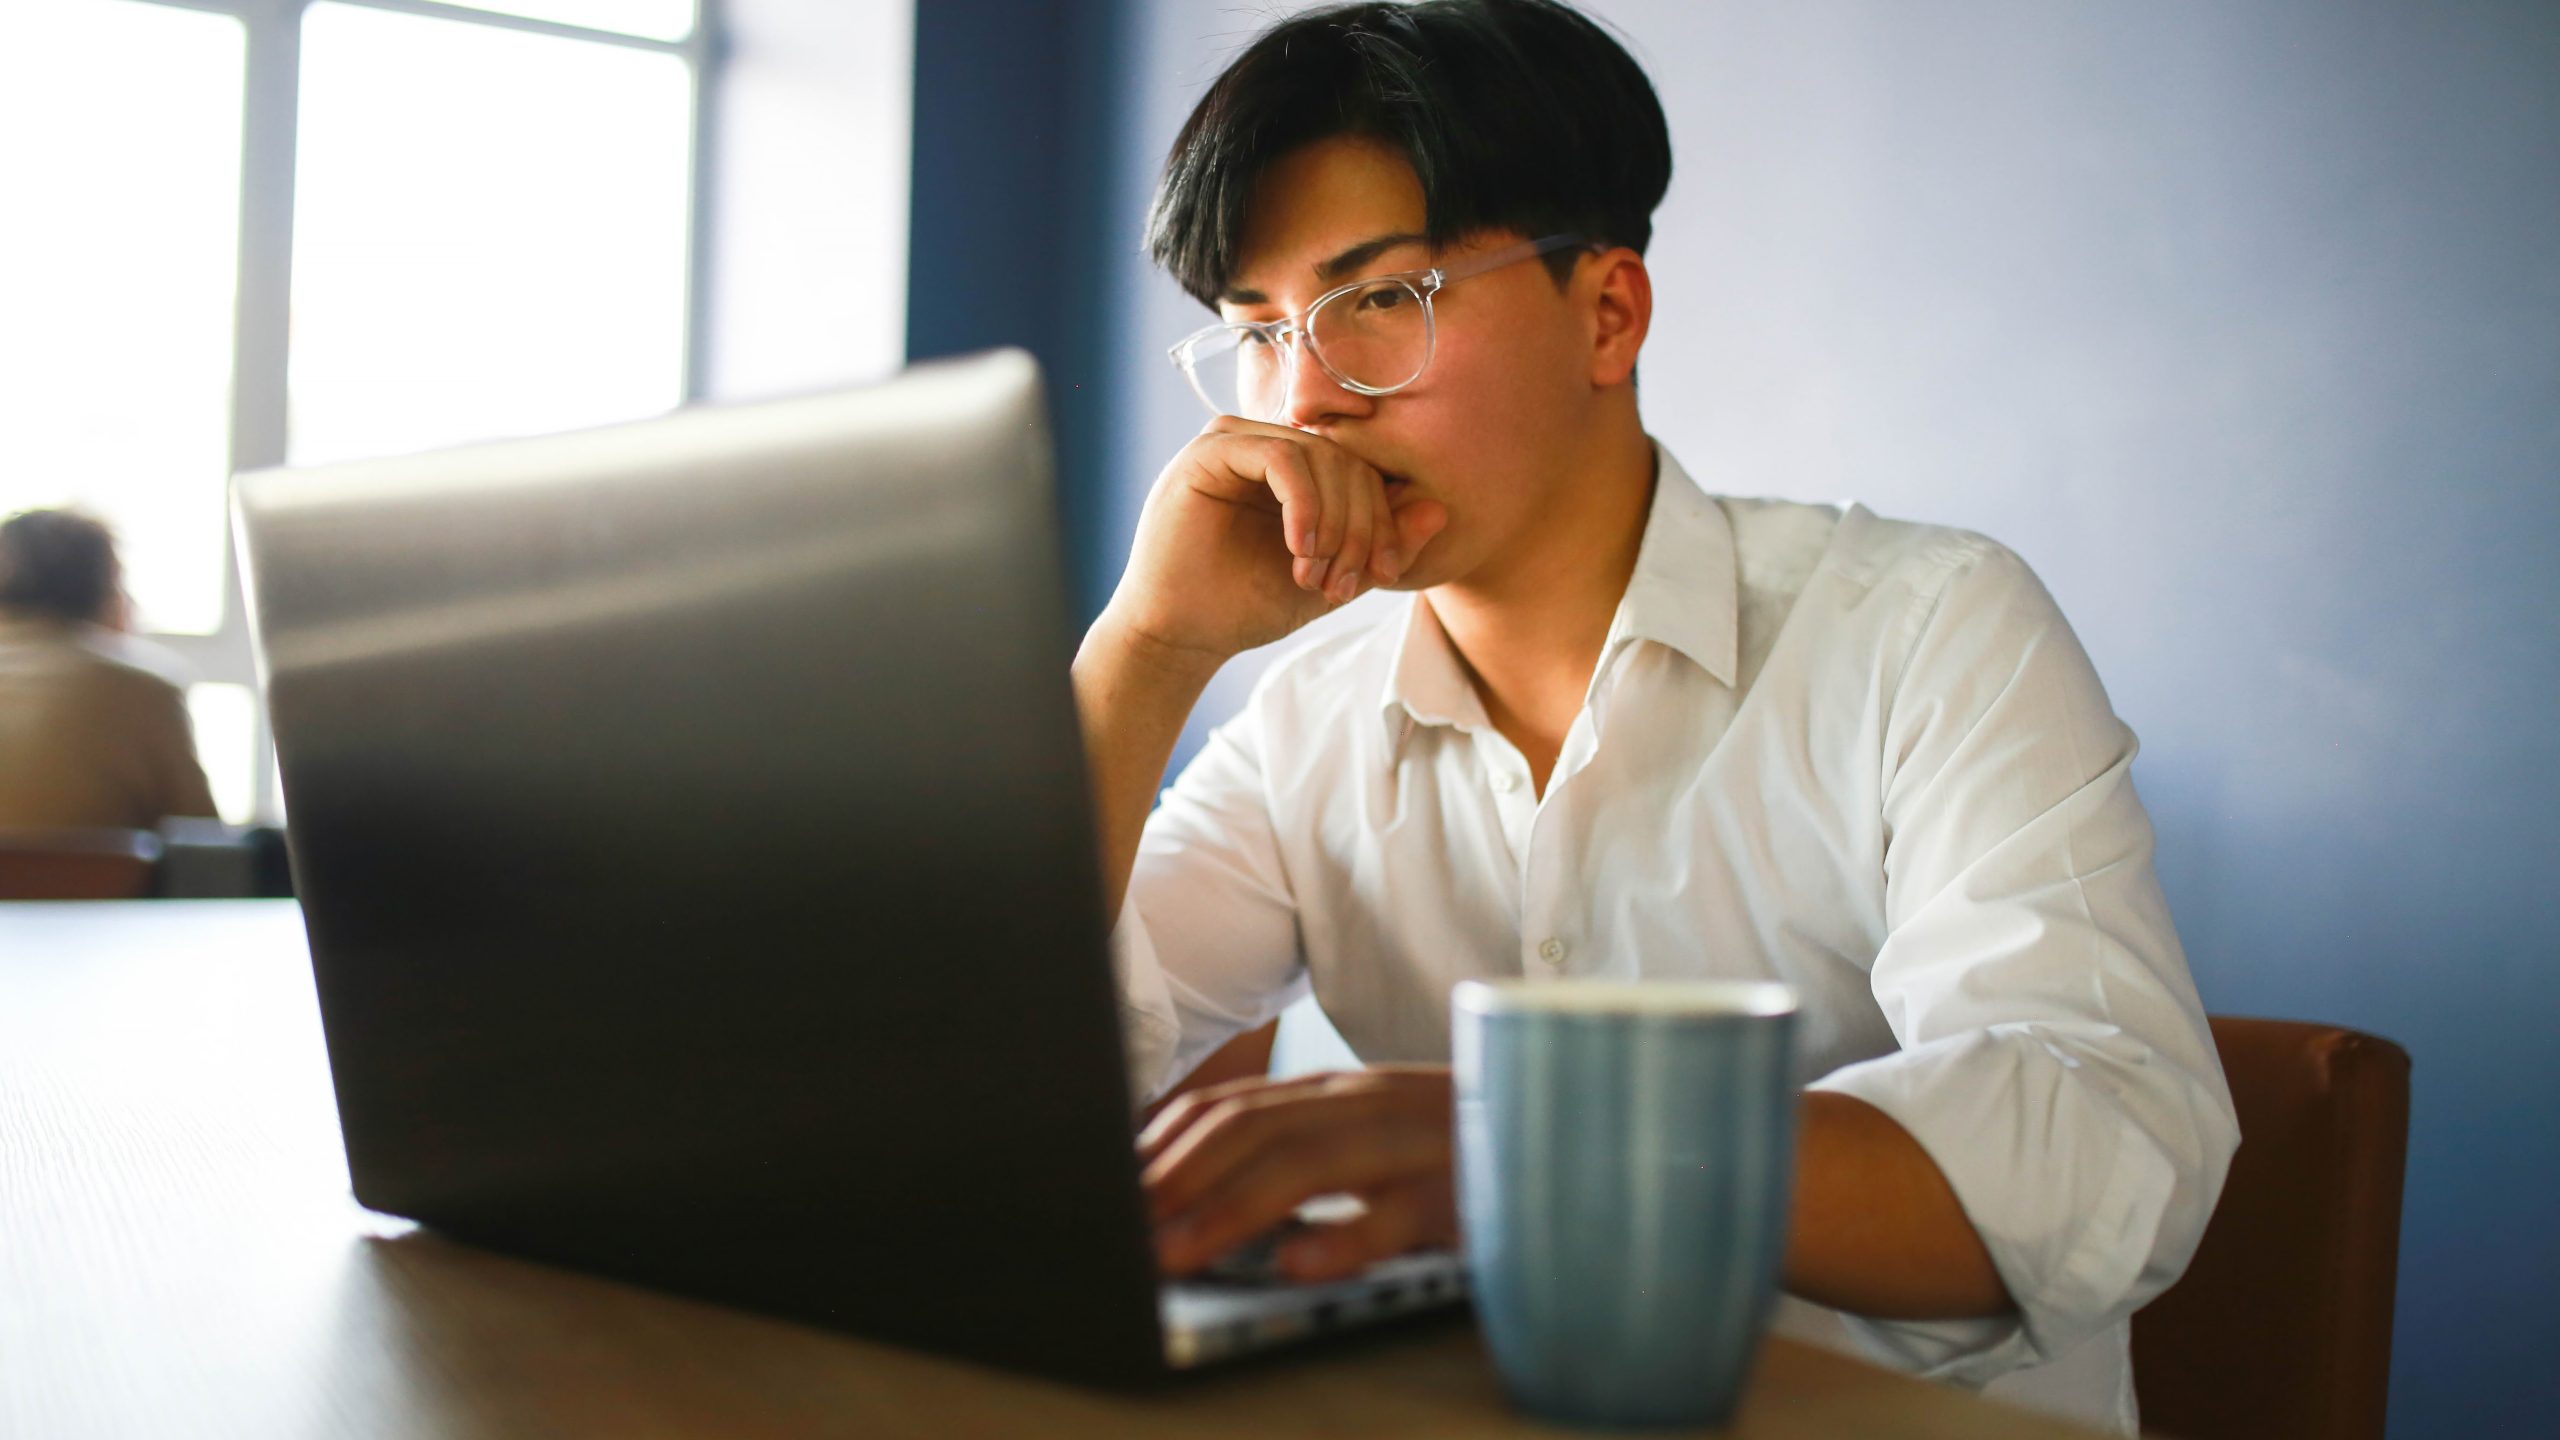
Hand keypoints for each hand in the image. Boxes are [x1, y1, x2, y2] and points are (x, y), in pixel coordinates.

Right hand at [1097, 419, 1448, 666]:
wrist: (1181, 635)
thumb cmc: (1247, 605)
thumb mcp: (1334, 576)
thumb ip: (1382, 545)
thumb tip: (1439, 510)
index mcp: (1293, 468)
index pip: (1363, 470)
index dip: (1386, 519)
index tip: (1384, 575)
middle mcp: (1265, 443)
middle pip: (1348, 461)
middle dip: (1362, 527)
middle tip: (1347, 584)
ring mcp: (1235, 440)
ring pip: (1322, 457)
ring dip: (1334, 524)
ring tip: (1316, 577)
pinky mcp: (1211, 451)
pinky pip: (1284, 459)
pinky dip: (1304, 507)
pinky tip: (1300, 550)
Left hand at [1138, 1066, 1457, 1283]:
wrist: (1571, 1131)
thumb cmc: (1464, 1151)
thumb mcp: (1377, 1142)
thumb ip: (1302, 1157)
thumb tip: (1210, 1202)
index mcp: (1339, 1095)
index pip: (1234, 1104)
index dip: (1166, 1144)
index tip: (1114, 1189)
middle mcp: (1368, 1105)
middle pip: (1256, 1126)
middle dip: (1180, 1175)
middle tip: (1125, 1227)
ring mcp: (1416, 1141)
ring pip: (1310, 1161)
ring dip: (1230, 1207)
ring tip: (1176, 1253)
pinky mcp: (1465, 1189)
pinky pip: (1398, 1213)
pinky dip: (1343, 1238)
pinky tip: (1295, 1264)